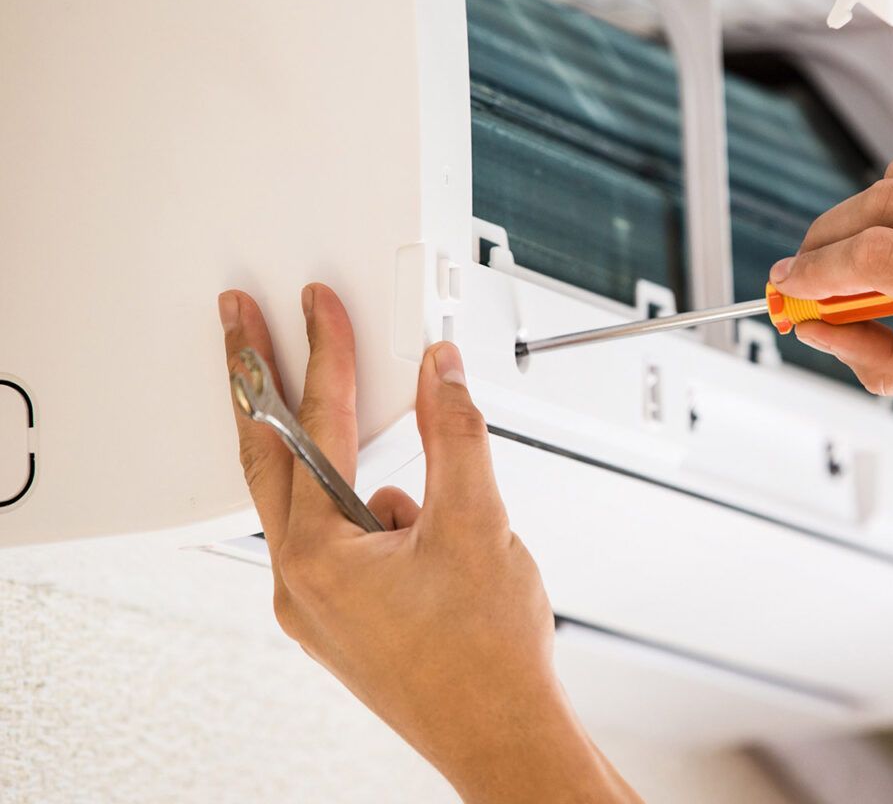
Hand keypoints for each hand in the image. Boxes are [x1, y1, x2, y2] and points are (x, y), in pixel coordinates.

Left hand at [218, 284, 638, 803]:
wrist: (502, 734)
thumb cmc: (486, 659)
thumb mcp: (479, 523)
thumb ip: (457, 435)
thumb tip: (441, 374)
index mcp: (319, 557)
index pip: (316, 428)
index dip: (323, 355)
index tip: (317, 307)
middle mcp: (300, 582)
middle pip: (270, 458)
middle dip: (258, 385)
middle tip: (240, 326)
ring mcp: (315, 606)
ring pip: (314, 505)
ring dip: (349, 470)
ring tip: (434, 507)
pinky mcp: (340, 622)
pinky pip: (340, 545)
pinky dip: (376, 520)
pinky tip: (435, 544)